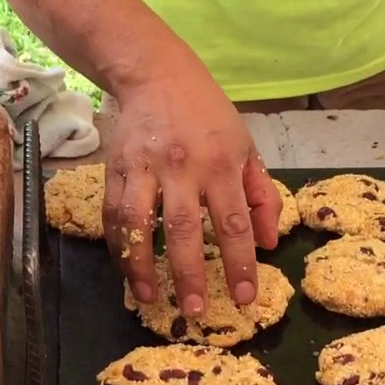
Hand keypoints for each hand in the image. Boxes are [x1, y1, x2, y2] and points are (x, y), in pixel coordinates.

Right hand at [102, 55, 281, 317]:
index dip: (240, 264)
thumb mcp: (246, 146)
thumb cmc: (209, 114)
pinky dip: (119, 246)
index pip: (235, 224)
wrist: (156, 73)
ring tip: (150, 299)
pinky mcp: (116, 168)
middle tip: (196, 311)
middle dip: (190, 275)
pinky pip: (114, 214)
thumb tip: (269, 243)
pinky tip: (127, 270)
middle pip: (186, 229)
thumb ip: (261, 195)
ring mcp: (145, 168)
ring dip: (142, 266)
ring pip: (140, 224)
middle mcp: (184, 168)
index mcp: (222, 164)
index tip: (246, 298)